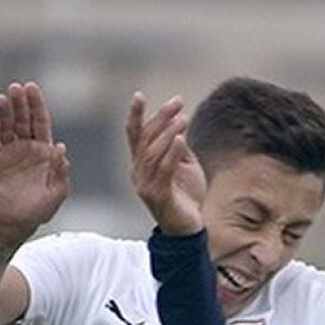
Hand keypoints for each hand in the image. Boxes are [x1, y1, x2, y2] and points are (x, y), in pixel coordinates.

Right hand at [0, 81, 69, 238]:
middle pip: (22, 119)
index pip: (40, 122)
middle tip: (15, 88)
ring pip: (6, 127)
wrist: (16, 223)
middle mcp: (25, 147)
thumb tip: (61, 148)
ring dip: (4, 112)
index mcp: (42, 151)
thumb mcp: (56, 193)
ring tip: (2, 99)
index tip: (32, 88)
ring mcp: (7, 152)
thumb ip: (61, 172)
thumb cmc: (39, 209)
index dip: (37, 105)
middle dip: (20, 103)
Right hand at [127, 92, 206, 235]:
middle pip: (145, 139)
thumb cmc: (187, 197)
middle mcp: (138, 173)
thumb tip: (179, 121)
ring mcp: (145, 186)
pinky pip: (164, 171)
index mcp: (141, 164)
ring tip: (183, 119)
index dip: (135, 115)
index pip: (134, 135)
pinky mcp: (158, 197)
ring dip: (169, 133)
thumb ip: (179, 146)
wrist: (189, 229)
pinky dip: (172, 153)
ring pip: (153, 153)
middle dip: (160, 118)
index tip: (139, 94)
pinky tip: (182, 139)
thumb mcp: (185, 165)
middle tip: (177, 103)